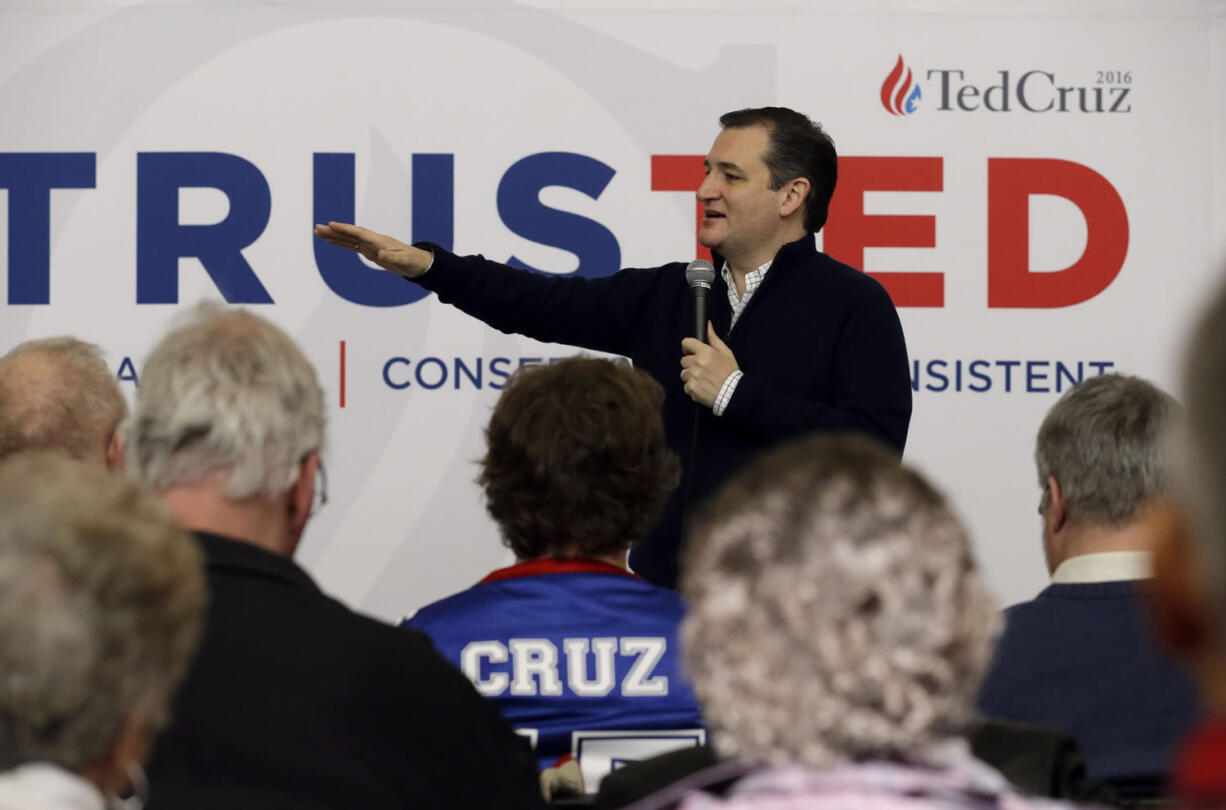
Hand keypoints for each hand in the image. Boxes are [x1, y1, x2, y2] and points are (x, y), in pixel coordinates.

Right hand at [312, 221, 432, 277]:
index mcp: (380, 241)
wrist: (418, 263)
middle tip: (317, 228)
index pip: (360, 233)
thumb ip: (391, 258)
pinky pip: (352, 246)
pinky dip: (340, 243)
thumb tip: (379, 255)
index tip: (331, 225)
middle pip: (350, 234)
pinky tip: (330, 241)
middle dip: (334, 231)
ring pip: (349, 239)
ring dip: (334, 236)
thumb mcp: (404, 261)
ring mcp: (370, 246)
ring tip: (318, 232)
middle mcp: (373, 241)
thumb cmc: (412, 261)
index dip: (346, 229)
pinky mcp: (369, 251)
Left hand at [680, 322, 737, 407]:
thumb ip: (713, 338)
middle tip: (702, 370)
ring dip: (691, 376)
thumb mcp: (726, 352)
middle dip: (691, 364)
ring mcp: (693, 376)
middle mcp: (697, 363)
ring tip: (703, 380)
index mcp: (705, 352)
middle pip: (684, 360)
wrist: (733, 393)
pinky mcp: (692, 388)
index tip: (691, 352)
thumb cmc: (730, 373)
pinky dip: (693, 388)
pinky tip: (703, 388)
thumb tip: (708, 325)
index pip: (686, 343)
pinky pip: (686, 386)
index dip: (688, 348)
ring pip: (684, 374)